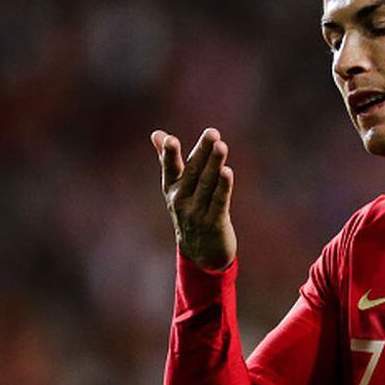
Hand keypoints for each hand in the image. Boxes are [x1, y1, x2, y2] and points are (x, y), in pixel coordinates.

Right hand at [150, 128, 235, 270]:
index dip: (169, 155)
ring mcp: (197, 213)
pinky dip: (223, 186)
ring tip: (221, 145)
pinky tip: (227, 171)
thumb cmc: (189, 211)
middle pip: (193, 172)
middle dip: (202, 151)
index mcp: (172, 189)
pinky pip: (219, 201)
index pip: (170, 169)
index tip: (169, 139)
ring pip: (207, 184)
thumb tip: (157, 133)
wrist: (200, 253)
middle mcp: (181, 200)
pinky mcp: (214, 223)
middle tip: (212, 132)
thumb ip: (168, 160)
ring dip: (214, 164)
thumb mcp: (176, 188)